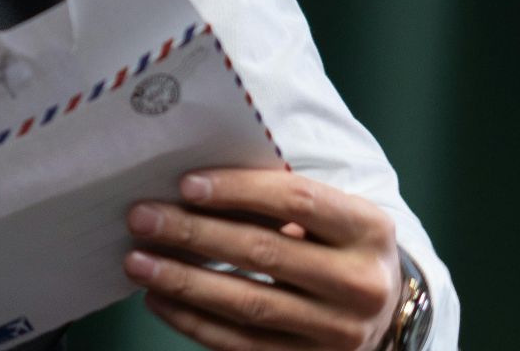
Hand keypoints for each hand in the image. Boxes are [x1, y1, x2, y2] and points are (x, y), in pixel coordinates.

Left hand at [123, 169, 401, 350]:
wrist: (381, 314)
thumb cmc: (337, 247)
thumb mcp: (330, 216)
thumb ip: (277, 200)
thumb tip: (190, 188)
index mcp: (368, 229)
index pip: (296, 200)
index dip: (238, 190)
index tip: (185, 184)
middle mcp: (360, 284)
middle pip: (264, 252)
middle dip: (194, 233)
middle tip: (142, 218)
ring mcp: (337, 332)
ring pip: (247, 304)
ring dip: (183, 281)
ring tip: (138, 261)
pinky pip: (240, 345)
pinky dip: (193, 321)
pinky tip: (159, 299)